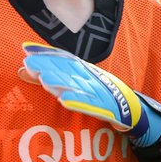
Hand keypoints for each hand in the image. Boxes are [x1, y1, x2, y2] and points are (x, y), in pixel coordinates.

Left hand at [19, 42, 160, 144]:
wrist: (134, 111)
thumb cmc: (104, 96)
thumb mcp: (82, 84)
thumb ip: (57, 79)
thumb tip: (29, 71)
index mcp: (88, 71)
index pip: (65, 59)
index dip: (47, 54)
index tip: (26, 50)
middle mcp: (93, 78)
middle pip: (68, 71)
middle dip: (49, 66)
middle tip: (29, 63)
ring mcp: (100, 93)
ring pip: (77, 87)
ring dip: (60, 82)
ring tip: (44, 79)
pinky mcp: (106, 109)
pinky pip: (90, 106)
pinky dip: (78, 103)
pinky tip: (64, 101)